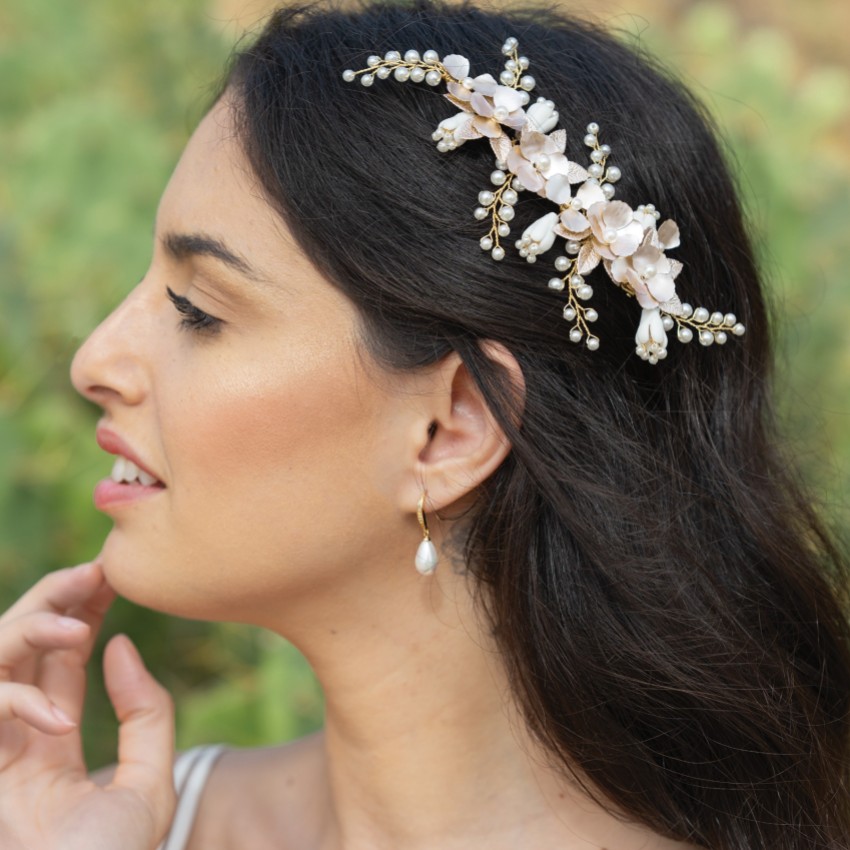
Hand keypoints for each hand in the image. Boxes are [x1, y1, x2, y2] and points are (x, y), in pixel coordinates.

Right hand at [0, 562, 175, 849]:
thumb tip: (120, 643)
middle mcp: (18, 737)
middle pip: (21, 644)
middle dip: (53, 599)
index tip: (111, 574)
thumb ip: (145, 713)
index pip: (63, 656)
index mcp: (55, 740)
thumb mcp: (149, 782)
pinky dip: (15, 700)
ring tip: (80, 623)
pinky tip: (57, 718)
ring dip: (31, 628)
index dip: (84, 610)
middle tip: (94, 570)